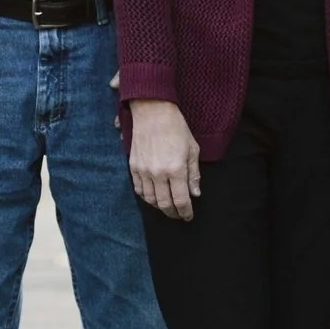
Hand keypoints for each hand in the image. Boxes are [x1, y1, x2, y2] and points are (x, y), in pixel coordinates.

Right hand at [128, 100, 200, 221]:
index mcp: (176, 169)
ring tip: (167, 206)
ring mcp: (144, 171)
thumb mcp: (192, 149)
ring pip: (150, 199)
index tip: (188, 216)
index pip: (181, 200)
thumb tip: (195, 193)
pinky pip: (139, 189)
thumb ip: (194, 174)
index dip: (186, 212)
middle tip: (178, 215)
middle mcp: (159, 173)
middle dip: (173, 213)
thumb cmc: (176, 128)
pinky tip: (153, 196)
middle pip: (164, 204)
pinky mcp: (133, 166)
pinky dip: (146, 197)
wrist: (153, 112)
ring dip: (159, 206)